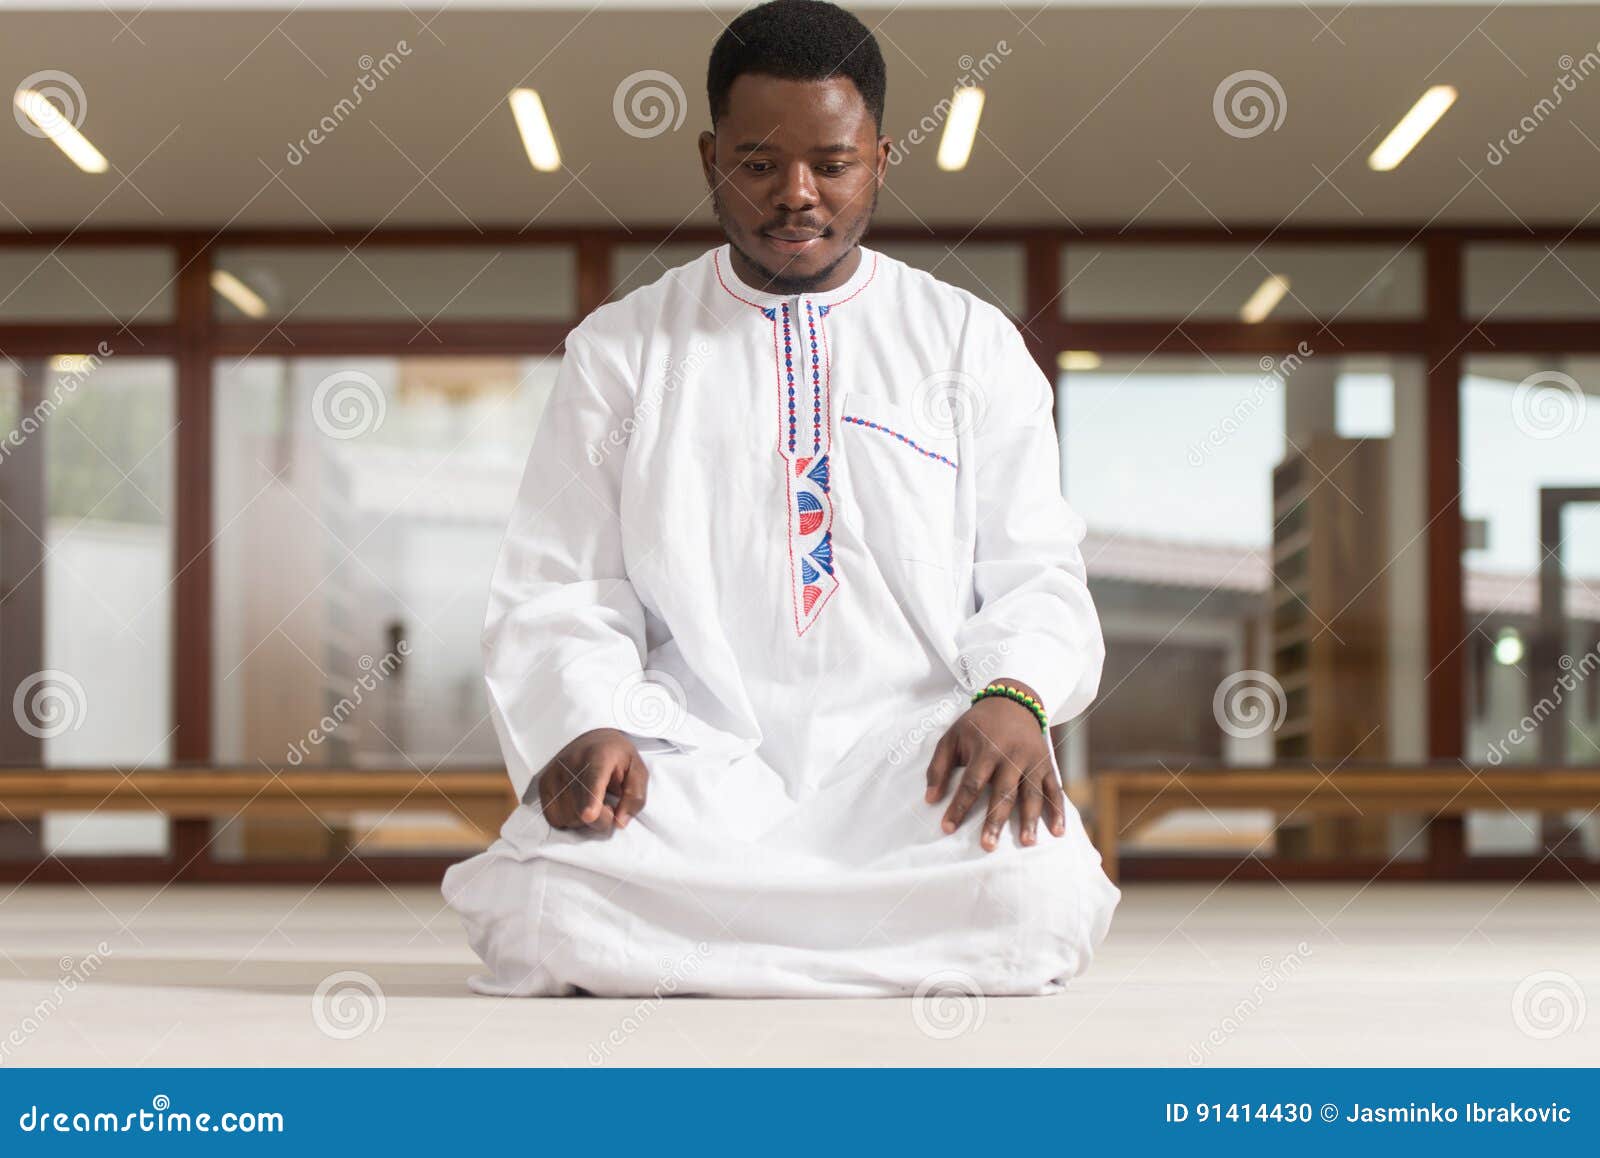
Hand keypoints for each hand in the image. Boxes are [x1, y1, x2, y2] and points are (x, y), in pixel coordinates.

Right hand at [536, 727, 648, 832]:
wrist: (591, 738)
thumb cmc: (616, 757)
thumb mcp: (637, 770)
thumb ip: (635, 797)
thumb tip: (619, 823)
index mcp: (599, 756)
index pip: (593, 780)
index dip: (590, 800)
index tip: (588, 815)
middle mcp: (571, 763)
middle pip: (583, 810)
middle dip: (602, 818)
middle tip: (609, 803)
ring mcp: (553, 774)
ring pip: (569, 818)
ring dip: (584, 819)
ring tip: (592, 799)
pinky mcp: (543, 785)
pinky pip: (555, 819)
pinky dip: (568, 818)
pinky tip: (577, 803)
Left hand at [924, 681, 1066, 850]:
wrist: (1013, 701)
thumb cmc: (977, 725)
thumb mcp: (952, 737)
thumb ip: (938, 766)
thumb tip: (930, 799)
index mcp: (985, 749)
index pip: (971, 784)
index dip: (958, 807)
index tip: (947, 828)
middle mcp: (1011, 756)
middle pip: (1003, 793)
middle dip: (995, 821)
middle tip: (988, 846)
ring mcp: (1032, 761)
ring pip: (1032, 794)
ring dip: (1030, 820)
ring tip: (1026, 843)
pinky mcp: (1047, 764)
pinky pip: (1055, 789)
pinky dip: (1058, 811)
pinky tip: (1057, 832)